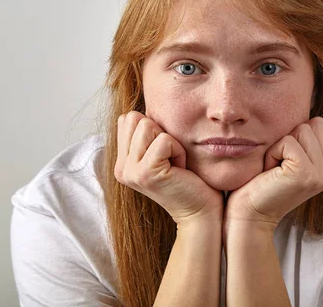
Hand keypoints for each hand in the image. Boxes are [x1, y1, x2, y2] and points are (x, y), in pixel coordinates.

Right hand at [114, 111, 222, 225]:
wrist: (201, 213)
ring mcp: (130, 171)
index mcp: (123, 161)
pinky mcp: (146, 174)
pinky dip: (178, 150)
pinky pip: (165, 140)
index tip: (165, 154)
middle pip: (135, 118)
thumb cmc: (190, 180)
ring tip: (175, 163)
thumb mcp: (164, 153)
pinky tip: (181, 169)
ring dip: (171, 141)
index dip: (154, 129)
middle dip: (160, 132)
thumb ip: (148, 135)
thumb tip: (146, 109)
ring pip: (148, 125)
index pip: (128, 118)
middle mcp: (121, 167)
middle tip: (171, 158)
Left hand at [224, 116, 322, 229]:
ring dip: (281, 145)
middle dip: (291, 137)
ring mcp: (320, 174)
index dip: (301, 134)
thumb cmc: (263, 183)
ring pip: (303, 130)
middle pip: (315, 124)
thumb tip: (320, 118)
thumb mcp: (291, 160)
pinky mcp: (306, 172)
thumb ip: (309, 142)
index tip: (288, 158)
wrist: (250, 215)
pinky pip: (288, 141)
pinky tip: (271, 171)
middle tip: (280, 163)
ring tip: (275, 167)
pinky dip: (273, 152)